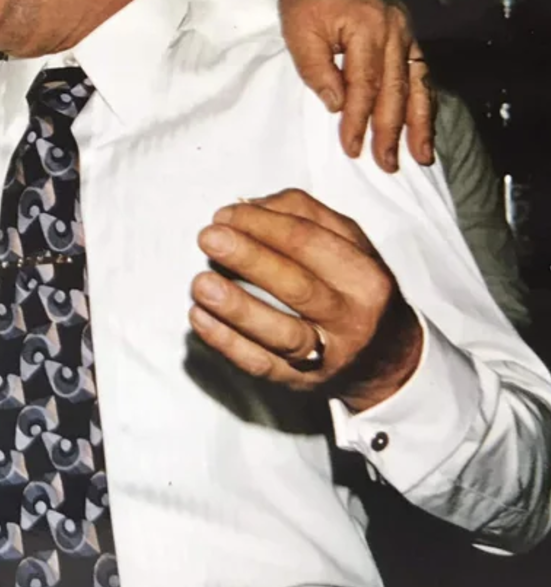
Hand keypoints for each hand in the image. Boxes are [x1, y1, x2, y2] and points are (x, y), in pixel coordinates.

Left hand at [188, 189, 423, 411]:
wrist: (386, 358)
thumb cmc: (354, 288)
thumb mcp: (349, 243)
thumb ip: (304, 214)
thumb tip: (248, 204)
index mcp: (364, 276)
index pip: (309, 242)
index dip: (262, 224)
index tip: (223, 215)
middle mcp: (350, 318)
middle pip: (297, 286)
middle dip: (248, 259)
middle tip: (209, 238)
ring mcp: (327, 355)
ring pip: (281, 333)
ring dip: (236, 307)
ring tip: (200, 284)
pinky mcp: (300, 381)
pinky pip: (260, 364)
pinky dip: (227, 342)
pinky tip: (200, 318)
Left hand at [277, 0, 434, 173]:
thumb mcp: (298, 32)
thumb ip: (317, 69)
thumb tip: (339, 105)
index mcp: (367, 26)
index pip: (365, 85)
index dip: (358, 120)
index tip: (352, 148)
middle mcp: (395, 28)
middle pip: (395, 89)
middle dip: (391, 131)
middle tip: (388, 165)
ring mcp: (405, 28)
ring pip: (417, 83)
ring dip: (419, 122)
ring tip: (421, 155)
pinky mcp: (407, 30)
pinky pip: (420, 69)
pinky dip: (424, 98)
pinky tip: (425, 122)